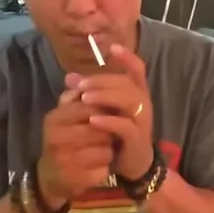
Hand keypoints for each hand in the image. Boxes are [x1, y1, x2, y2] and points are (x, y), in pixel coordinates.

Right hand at [37, 90, 114, 203]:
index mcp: (54, 119)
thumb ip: (73, 96)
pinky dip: (106, 167)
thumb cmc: (62, 142)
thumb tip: (75, 75)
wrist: (50, 177)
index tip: (111, 113)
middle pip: (100, 128)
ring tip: (104, 149)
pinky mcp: (77, 179)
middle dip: (109, 130)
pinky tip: (100, 166)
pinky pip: (104, 168)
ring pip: (105, 148)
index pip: (89, 106)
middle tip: (110, 133)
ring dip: (109, 149)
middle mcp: (56, 138)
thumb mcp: (64, 117)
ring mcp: (66, 160)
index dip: (105, 109)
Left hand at [71, 43, 154, 180]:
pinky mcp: (139, 139)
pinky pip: (126, 126)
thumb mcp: (101, 110)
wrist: (130, 165)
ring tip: (85, 99)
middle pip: (128, 83)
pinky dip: (109, 121)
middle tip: (80, 85)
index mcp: (136, 93)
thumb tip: (69, 77)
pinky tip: (93, 120)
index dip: (127, 57)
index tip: (112, 47)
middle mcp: (143, 103)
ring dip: (106, 96)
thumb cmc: (116, 134)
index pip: (138, 69)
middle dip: (102, 81)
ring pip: (130, 100)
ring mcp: (143, 121)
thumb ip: (87, 94)